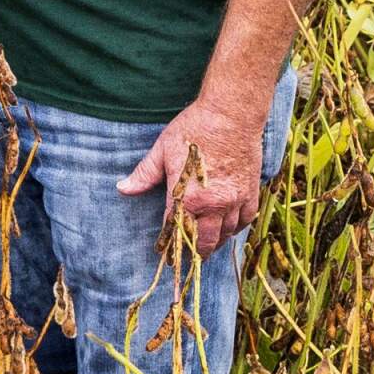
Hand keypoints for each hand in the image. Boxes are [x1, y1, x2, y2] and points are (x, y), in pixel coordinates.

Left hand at [117, 89, 270, 254]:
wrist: (231, 113)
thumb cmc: (194, 128)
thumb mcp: (163, 150)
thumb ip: (144, 174)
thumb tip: (122, 189)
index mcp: (188, 198)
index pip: (176, 231)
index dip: (169, 245)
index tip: (165, 256)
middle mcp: (213, 205)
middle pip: (204, 242)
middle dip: (194, 253)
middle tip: (188, 259)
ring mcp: (234, 200)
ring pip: (226, 234)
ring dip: (215, 243)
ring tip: (207, 247)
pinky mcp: (250, 191)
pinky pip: (245, 220)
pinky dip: (236, 228)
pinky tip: (229, 228)